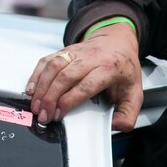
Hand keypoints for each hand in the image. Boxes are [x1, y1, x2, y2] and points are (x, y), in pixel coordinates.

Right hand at [24, 22, 142, 131]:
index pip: (85, 85)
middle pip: (65, 75)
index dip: (69, 100)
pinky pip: (47, 60)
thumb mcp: (135, 92)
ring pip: (54, 66)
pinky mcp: (65, 50)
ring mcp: (76, 52)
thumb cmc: (123, 68)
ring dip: (41, 86)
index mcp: (110, 68)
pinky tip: (31, 88)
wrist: (118, 41)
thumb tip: (115, 125)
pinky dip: (36, 74)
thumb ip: (128, 114)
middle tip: (43, 115)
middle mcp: (91, 57)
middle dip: (50, 97)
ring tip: (35, 105)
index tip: (59, 114)